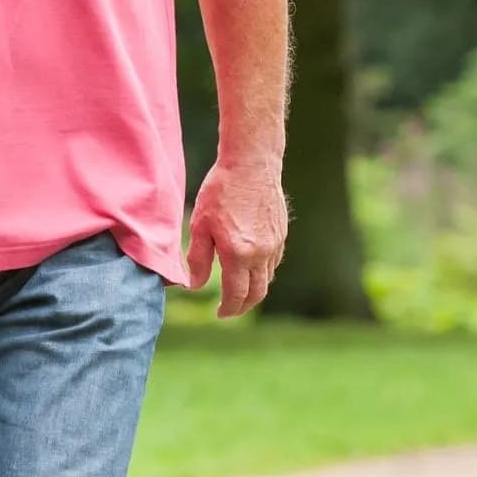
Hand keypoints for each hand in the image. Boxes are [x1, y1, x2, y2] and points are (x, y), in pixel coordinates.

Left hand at [186, 157, 288, 317]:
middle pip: (257, 294)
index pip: (236, 294)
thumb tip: (195, 286)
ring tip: (238, 291)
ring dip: (254, 290)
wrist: (252, 163)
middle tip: (229, 310)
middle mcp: (261, 253)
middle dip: (243, 307)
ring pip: (267, 279)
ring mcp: (275, 244)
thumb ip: (197, 259)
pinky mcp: (282, 234)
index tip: (220, 314)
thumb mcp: (200, 225)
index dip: (228, 308)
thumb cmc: (221, 191)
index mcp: (238, 253)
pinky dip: (263, 273)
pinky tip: (250, 269)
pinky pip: (274, 263)